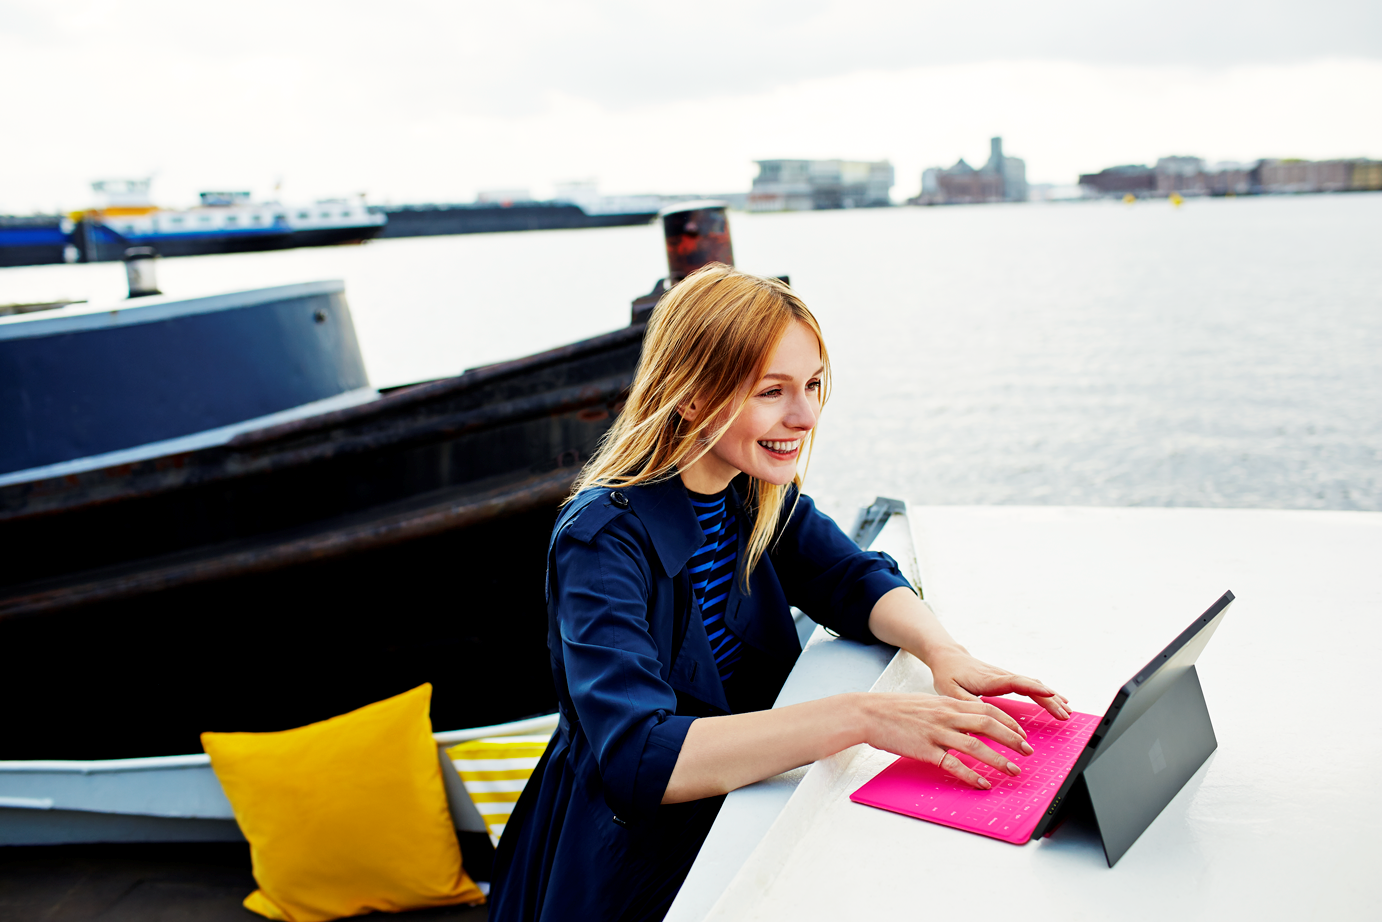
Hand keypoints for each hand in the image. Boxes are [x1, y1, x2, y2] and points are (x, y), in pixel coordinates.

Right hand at [858, 693, 1034, 789]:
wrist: (869, 713)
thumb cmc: (895, 709)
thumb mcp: (927, 703)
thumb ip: (948, 711)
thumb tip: (968, 721)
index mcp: (948, 703)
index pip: (988, 709)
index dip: (1009, 721)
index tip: (1022, 733)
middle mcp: (946, 716)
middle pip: (989, 724)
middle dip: (1012, 739)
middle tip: (1028, 751)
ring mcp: (936, 733)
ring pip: (976, 746)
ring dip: (999, 759)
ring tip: (1013, 770)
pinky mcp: (925, 749)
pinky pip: (953, 764)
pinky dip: (971, 775)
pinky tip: (983, 783)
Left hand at [927, 648, 1069, 719]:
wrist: (948, 658)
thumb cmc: (948, 675)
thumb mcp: (950, 692)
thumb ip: (966, 705)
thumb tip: (979, 724)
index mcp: (989, 679)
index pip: (1015, 682)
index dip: (1033, 687)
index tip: (1050, 694)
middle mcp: (1001, 676)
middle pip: (1030, 685)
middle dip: (1049, 699)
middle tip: (1064, 714)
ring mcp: (1006, 676)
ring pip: (1033, 685)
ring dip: (1051, 697)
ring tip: (1067, 711)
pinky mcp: (1007, 679)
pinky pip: (1030, 686)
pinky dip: (1044, 693)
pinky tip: (1056, 701)